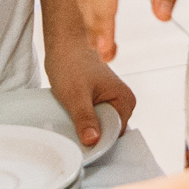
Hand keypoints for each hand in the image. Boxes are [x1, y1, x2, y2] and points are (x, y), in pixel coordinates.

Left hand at [46, 36, 136, 150]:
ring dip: (85, 127)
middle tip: (72, 128)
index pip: (116, 134)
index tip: (80, 143)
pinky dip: (83, 120)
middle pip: (109, 132)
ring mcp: (113, 101)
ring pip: (100, 126)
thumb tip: (93, 141)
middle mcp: (124, 101)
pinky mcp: (102, 100)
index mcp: (125, 100)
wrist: (63, 44)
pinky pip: (95, 118)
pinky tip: (72, 114)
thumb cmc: (71, 63)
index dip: (98, 140)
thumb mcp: (75, 95)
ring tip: (71, 118)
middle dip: (91, 134)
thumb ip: (85, 118)